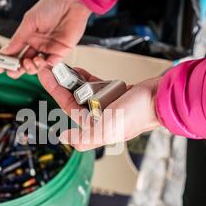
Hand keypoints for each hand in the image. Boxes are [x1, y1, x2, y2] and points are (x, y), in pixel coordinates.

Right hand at [0, 0, 90, 78]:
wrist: (71, 2)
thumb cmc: (51, 5)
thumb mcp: (29, 22)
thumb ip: (17, 39)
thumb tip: (5, 51)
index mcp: (28, 36)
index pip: (15, 52)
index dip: (6, 61)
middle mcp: (38, 44)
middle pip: (25, 62)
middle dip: (17, 69)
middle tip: (12, 71)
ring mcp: (49, 49)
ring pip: (37, 66)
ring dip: (30, 67)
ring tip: (28, 62)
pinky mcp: (61, 52)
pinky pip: (51, 64)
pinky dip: (43, 66)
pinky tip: (38, 62)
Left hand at [38, 67, 161, 150]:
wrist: (160, 98)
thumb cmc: (137, 114)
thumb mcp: (106, 129)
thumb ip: (84, 137)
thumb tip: (64, 138)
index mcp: (94, 127)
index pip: (68, 107)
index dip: (55, 91)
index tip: (46, 76)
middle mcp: (99, 117)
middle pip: (73, 98)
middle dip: (61, 84)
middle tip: (50, 68)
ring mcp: (107, 105)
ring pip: (84, 91)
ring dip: (73, 80)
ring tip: (63, 67)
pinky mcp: (115, 94)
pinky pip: (96, 85)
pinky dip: (87, 79)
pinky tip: (79, 71)